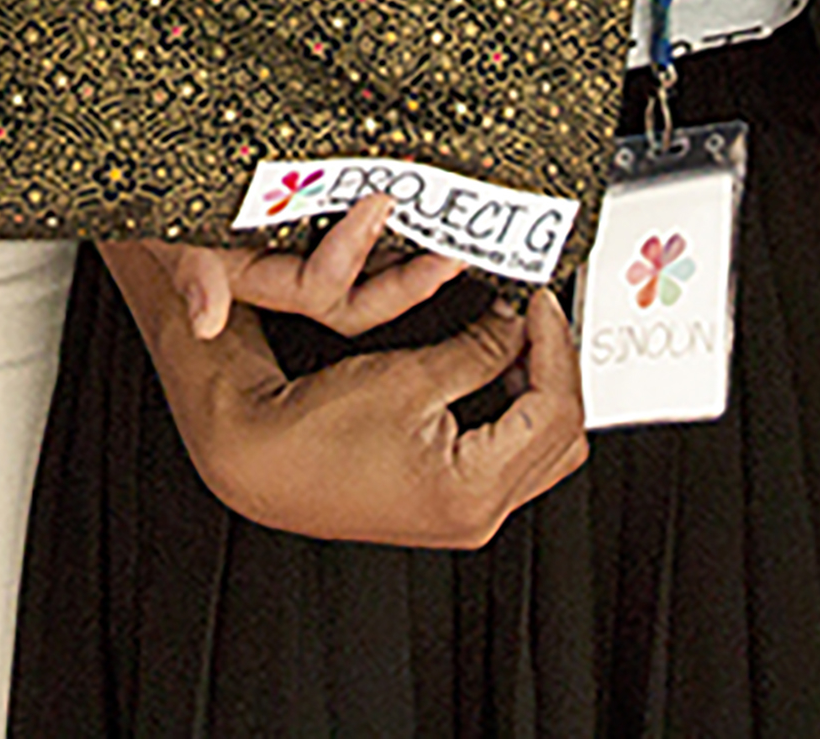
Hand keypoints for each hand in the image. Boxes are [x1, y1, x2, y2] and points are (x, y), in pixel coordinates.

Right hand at [140, 194, 468, 343]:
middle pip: (363, 303)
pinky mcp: (334, 210)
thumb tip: (205, 322)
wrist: (169, 143)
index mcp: (265, 279)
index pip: (321, 288)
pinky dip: (411, 227)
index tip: (381, 200)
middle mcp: (296, 270)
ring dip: (419, 261)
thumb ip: (193, 270)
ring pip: (378, 274)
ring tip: (461, 241)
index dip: (353, 252)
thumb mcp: (176, 230)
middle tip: (453, 254)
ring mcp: (316, 244)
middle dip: (409, 283)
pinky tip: (442, 208)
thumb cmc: (167, 189)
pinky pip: (381, 237)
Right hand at [147, 278, 588, 550]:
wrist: (260, 460)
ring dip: (539, 394)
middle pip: (559, 439)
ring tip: (518, 341)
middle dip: (556, 371)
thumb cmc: (313, 431)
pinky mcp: (448, 505)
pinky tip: (494, 375)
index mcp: (473, 490)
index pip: (554, 411)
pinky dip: (514, 415)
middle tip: (538, 319)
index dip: (554, 346)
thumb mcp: (408, 374)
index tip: (540, 302)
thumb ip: (479, 348)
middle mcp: (476, 516)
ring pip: (540, 453)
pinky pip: (509, 461)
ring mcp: (464, 516)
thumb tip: (516, 322)